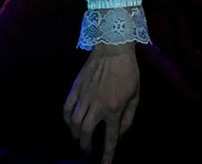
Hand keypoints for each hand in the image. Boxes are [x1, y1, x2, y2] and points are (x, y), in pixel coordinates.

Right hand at [63, 42, 139, 163]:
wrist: (114, 47)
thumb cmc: (128, 71)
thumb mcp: (136, 95)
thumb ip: (128, 117)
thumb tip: (120, 133)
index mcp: (114, 109)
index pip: (109, 138)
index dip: (106, 154)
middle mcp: (97, 106)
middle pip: (85, 132)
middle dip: (85, 145)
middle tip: (87, 149)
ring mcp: (84, 97)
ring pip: (73, 123)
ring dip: (75, 134)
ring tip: (78, 137)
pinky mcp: (75, 88)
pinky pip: (66, 108)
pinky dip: (66, 118)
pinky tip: (69, 122)